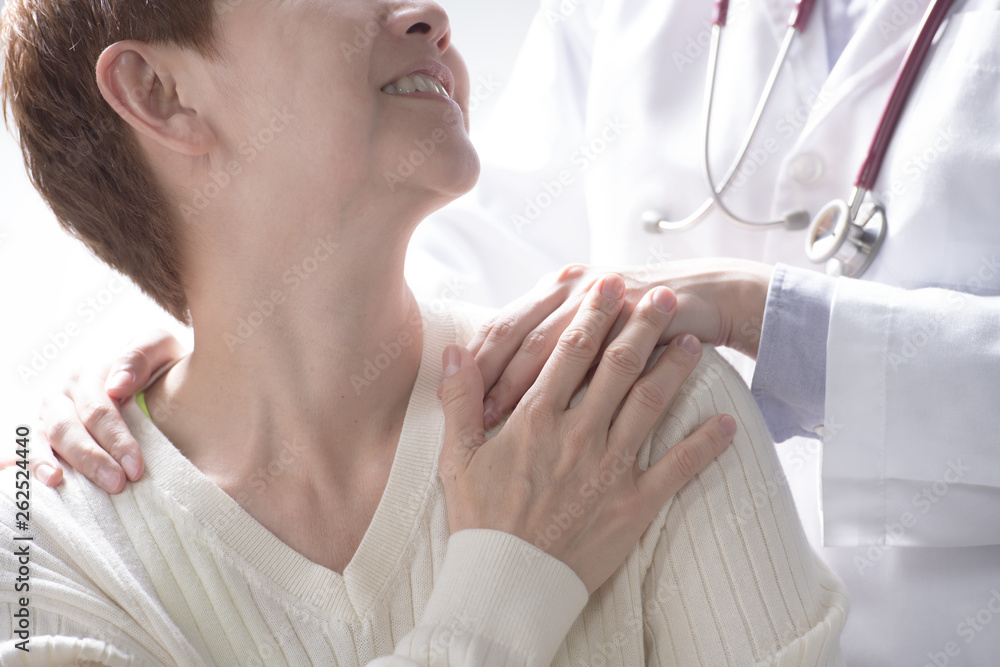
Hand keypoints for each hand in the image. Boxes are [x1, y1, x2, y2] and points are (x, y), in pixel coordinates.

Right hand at [34, 330, 184, 491]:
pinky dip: (28, 462)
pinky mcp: (41, 433)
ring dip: (52, 462)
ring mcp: (49, 414)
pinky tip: (41, 479)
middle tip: (116, 484)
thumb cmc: (160, 366)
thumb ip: (140, 358)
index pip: (99, 410)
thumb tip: (117, 385)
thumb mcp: (160, 349)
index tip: (136, 468)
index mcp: (90, 373)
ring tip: (59, 481)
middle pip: (68, 427)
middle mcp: (65, 393)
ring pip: (45, 438)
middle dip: (91, 458)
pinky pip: (27, 447)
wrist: (153, 374)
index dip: (116, 440)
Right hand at [438, 274, 735, 593]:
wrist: (506, 585)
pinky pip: (677, 468)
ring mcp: (610, 468)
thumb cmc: (480, 520)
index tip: (612, 285)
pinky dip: (704, 444)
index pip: (570, 351)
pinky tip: (726, 423)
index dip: (594, 312)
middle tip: (664, 295)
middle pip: (618, 365)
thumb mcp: (457, 457)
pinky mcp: (634, 503)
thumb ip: (459, 400)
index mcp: (536, 419)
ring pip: (651, 404)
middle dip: (642, 325)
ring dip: (675, 368)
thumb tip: (454, 352)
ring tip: (694, 339)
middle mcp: (578, 434)